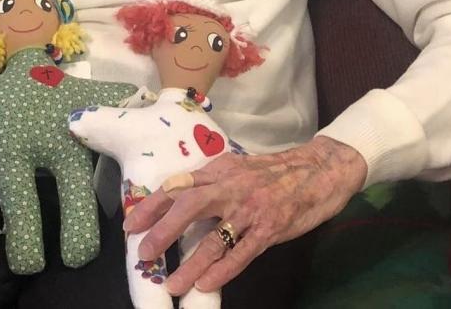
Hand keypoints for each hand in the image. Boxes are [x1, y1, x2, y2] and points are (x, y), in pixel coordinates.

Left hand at [123, 136, 366, 296]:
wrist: (319, 170)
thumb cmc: (274, 172)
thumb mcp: (238, 167)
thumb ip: (210, 180)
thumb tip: (176, 195)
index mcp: (220, 170)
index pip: (179, 185)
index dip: (153, 205)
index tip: (131, 223)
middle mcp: (232, 187)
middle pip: (190, 206)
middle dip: (164, 230)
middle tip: (144, 254)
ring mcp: (251, 209)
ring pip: (215, 238)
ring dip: (191, 264)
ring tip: (172, 284)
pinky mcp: (270, 229)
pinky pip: (242, 253)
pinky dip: (222, 271)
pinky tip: (206, 284)